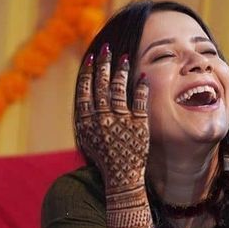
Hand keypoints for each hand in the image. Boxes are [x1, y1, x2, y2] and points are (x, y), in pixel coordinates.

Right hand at [75, 44, 149, 189]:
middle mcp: (102, 119)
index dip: (88, 73)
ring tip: (124, 58)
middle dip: (104, 65)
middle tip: (107, 49)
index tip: (91, 58)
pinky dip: (141, 87)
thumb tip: (86, 96)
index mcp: (87, 122)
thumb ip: (86, 119)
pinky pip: (140, 101)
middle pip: (101, 86)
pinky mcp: (138, 126)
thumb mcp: (88, 139)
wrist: (121, 178)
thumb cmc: (105, 159)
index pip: (85, 91)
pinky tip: (142, 76)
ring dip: (121, 71)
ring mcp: (120, 121)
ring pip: (119, 90)